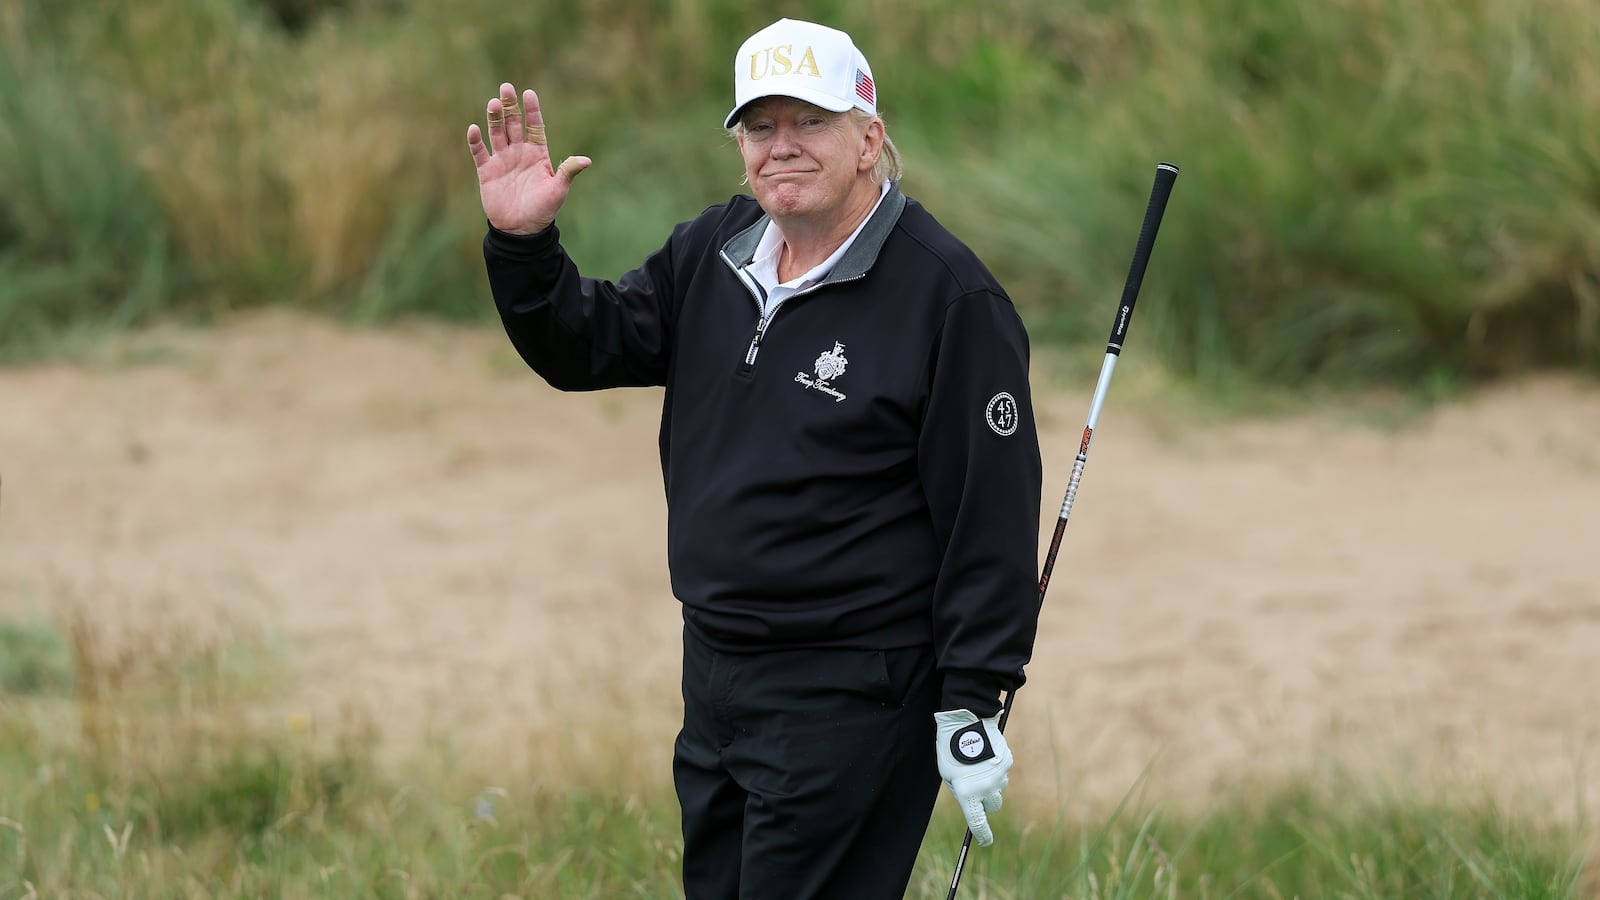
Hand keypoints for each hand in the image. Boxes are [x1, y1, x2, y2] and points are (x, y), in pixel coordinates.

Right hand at [466, 82, 590, 234]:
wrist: (521, 230)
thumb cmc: (543, 210)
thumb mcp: (558, 190)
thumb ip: (568, 171)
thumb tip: (586, 160)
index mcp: (538, 154)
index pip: (535, 126)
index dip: (532, 111)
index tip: (529, 94)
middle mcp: (519, 153)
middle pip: (513, 124)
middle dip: (510, 106)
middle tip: (506, 87)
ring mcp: (502, 160)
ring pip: (496, 133)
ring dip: (494, 118)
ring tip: (494, 103)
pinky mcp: (487, 171)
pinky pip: (479, 152)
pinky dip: (476, 141)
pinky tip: (474, 128)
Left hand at [934, 709, 1011, 846]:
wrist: (965, 722)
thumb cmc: (950, 748)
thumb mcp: (947, 774)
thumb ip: (960, 790)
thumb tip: (971, 799)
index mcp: (968, 793)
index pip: (978, 823)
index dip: (982, 836)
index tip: (985, 842)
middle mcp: (986, 788)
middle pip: (993, 806)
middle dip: (987, 802)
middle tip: (978, 791)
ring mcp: (999, 776)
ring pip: (999, 788)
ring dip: (991, 783)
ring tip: (978, 765)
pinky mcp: (1007, 762)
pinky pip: (1003, 772)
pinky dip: (996, 768)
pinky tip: (986, 755)